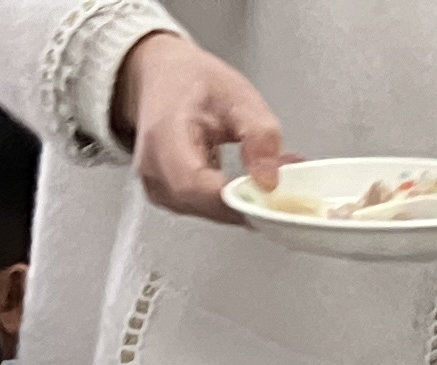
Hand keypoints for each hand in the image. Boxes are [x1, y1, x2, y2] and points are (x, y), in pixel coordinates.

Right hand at [114, 30, 285, 221]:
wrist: (160, 79)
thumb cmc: (190, 82)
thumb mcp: (237, 96)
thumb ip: (259, 135)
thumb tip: (269, 182)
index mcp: (164, 139)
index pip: (198, 187)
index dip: (238, 198)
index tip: (271, 194)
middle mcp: (153, 171)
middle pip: (207, 206)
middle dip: (250, 201)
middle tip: (283, 185)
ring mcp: (158, 189)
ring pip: (210, 213)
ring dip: (244, 202)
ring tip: (265, 177)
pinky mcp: (168, 198)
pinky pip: (206, 210)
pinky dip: (232, 202)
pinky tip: (247, 185)